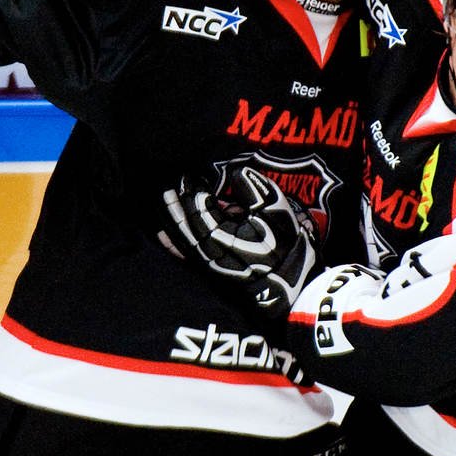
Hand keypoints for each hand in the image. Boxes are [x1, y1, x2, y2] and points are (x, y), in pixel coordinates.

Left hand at [161, 166, 319, 317]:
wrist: (291, 283)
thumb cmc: (285, 243)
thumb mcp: (275, 210)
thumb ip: (254, 190)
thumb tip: (235, 172)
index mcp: (225, 234)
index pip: (201, 209)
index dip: (193, 193)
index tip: (189, 178)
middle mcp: (211, 251)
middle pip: (188, 225)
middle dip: (178, 205)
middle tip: (169, 189)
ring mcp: (209, 264)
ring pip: (184, 240)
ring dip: (173, 221)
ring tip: (166, 203)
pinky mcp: (211, 273)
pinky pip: (187, 258)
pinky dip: (173, 246)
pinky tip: (164, 237)